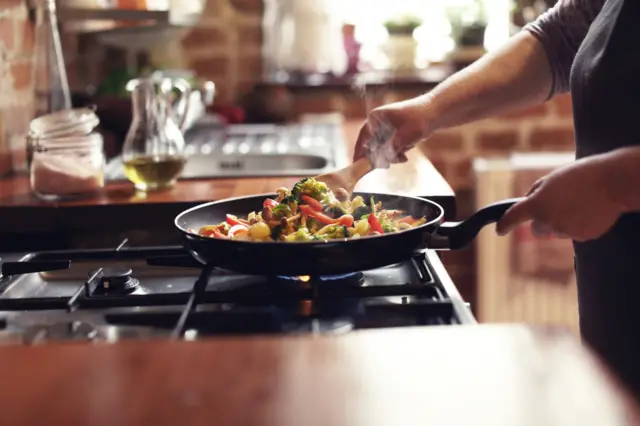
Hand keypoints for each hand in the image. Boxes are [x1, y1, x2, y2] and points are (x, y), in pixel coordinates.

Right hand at [353, 98, 432, 168]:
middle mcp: (377, 122)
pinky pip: (389, 148)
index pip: (363, 138)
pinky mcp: (392, 134)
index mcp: (375, 118)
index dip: (359, 153)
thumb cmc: (419, 119)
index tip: (357, 165)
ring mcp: (385, 128)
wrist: (436, 113)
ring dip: (391, 156)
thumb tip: (380, 162)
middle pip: (371, 145)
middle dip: (381, 156)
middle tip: (387, 166)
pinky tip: (404, 155)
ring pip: (381, 149)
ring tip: (403, 156)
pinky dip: (395, 153)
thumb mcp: (404, 137)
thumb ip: (391, 150)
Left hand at [496, 154, 625, 241]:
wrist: (613, 182)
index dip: (504, 224)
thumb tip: (529, 203)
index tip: (500, 230)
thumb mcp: (551, 178)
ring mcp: (566, 231)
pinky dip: (579, 224)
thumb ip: (536, 192)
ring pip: (557, 231)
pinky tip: (589, 210)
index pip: (514, 217)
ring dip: (562, 221)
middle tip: (556, 207)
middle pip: (537, 230)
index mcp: (537, 204)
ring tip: (579, 203)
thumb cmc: (581, 175)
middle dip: (542, 222)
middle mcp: (548, 220)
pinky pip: (575, 233)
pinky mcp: (583, 236)